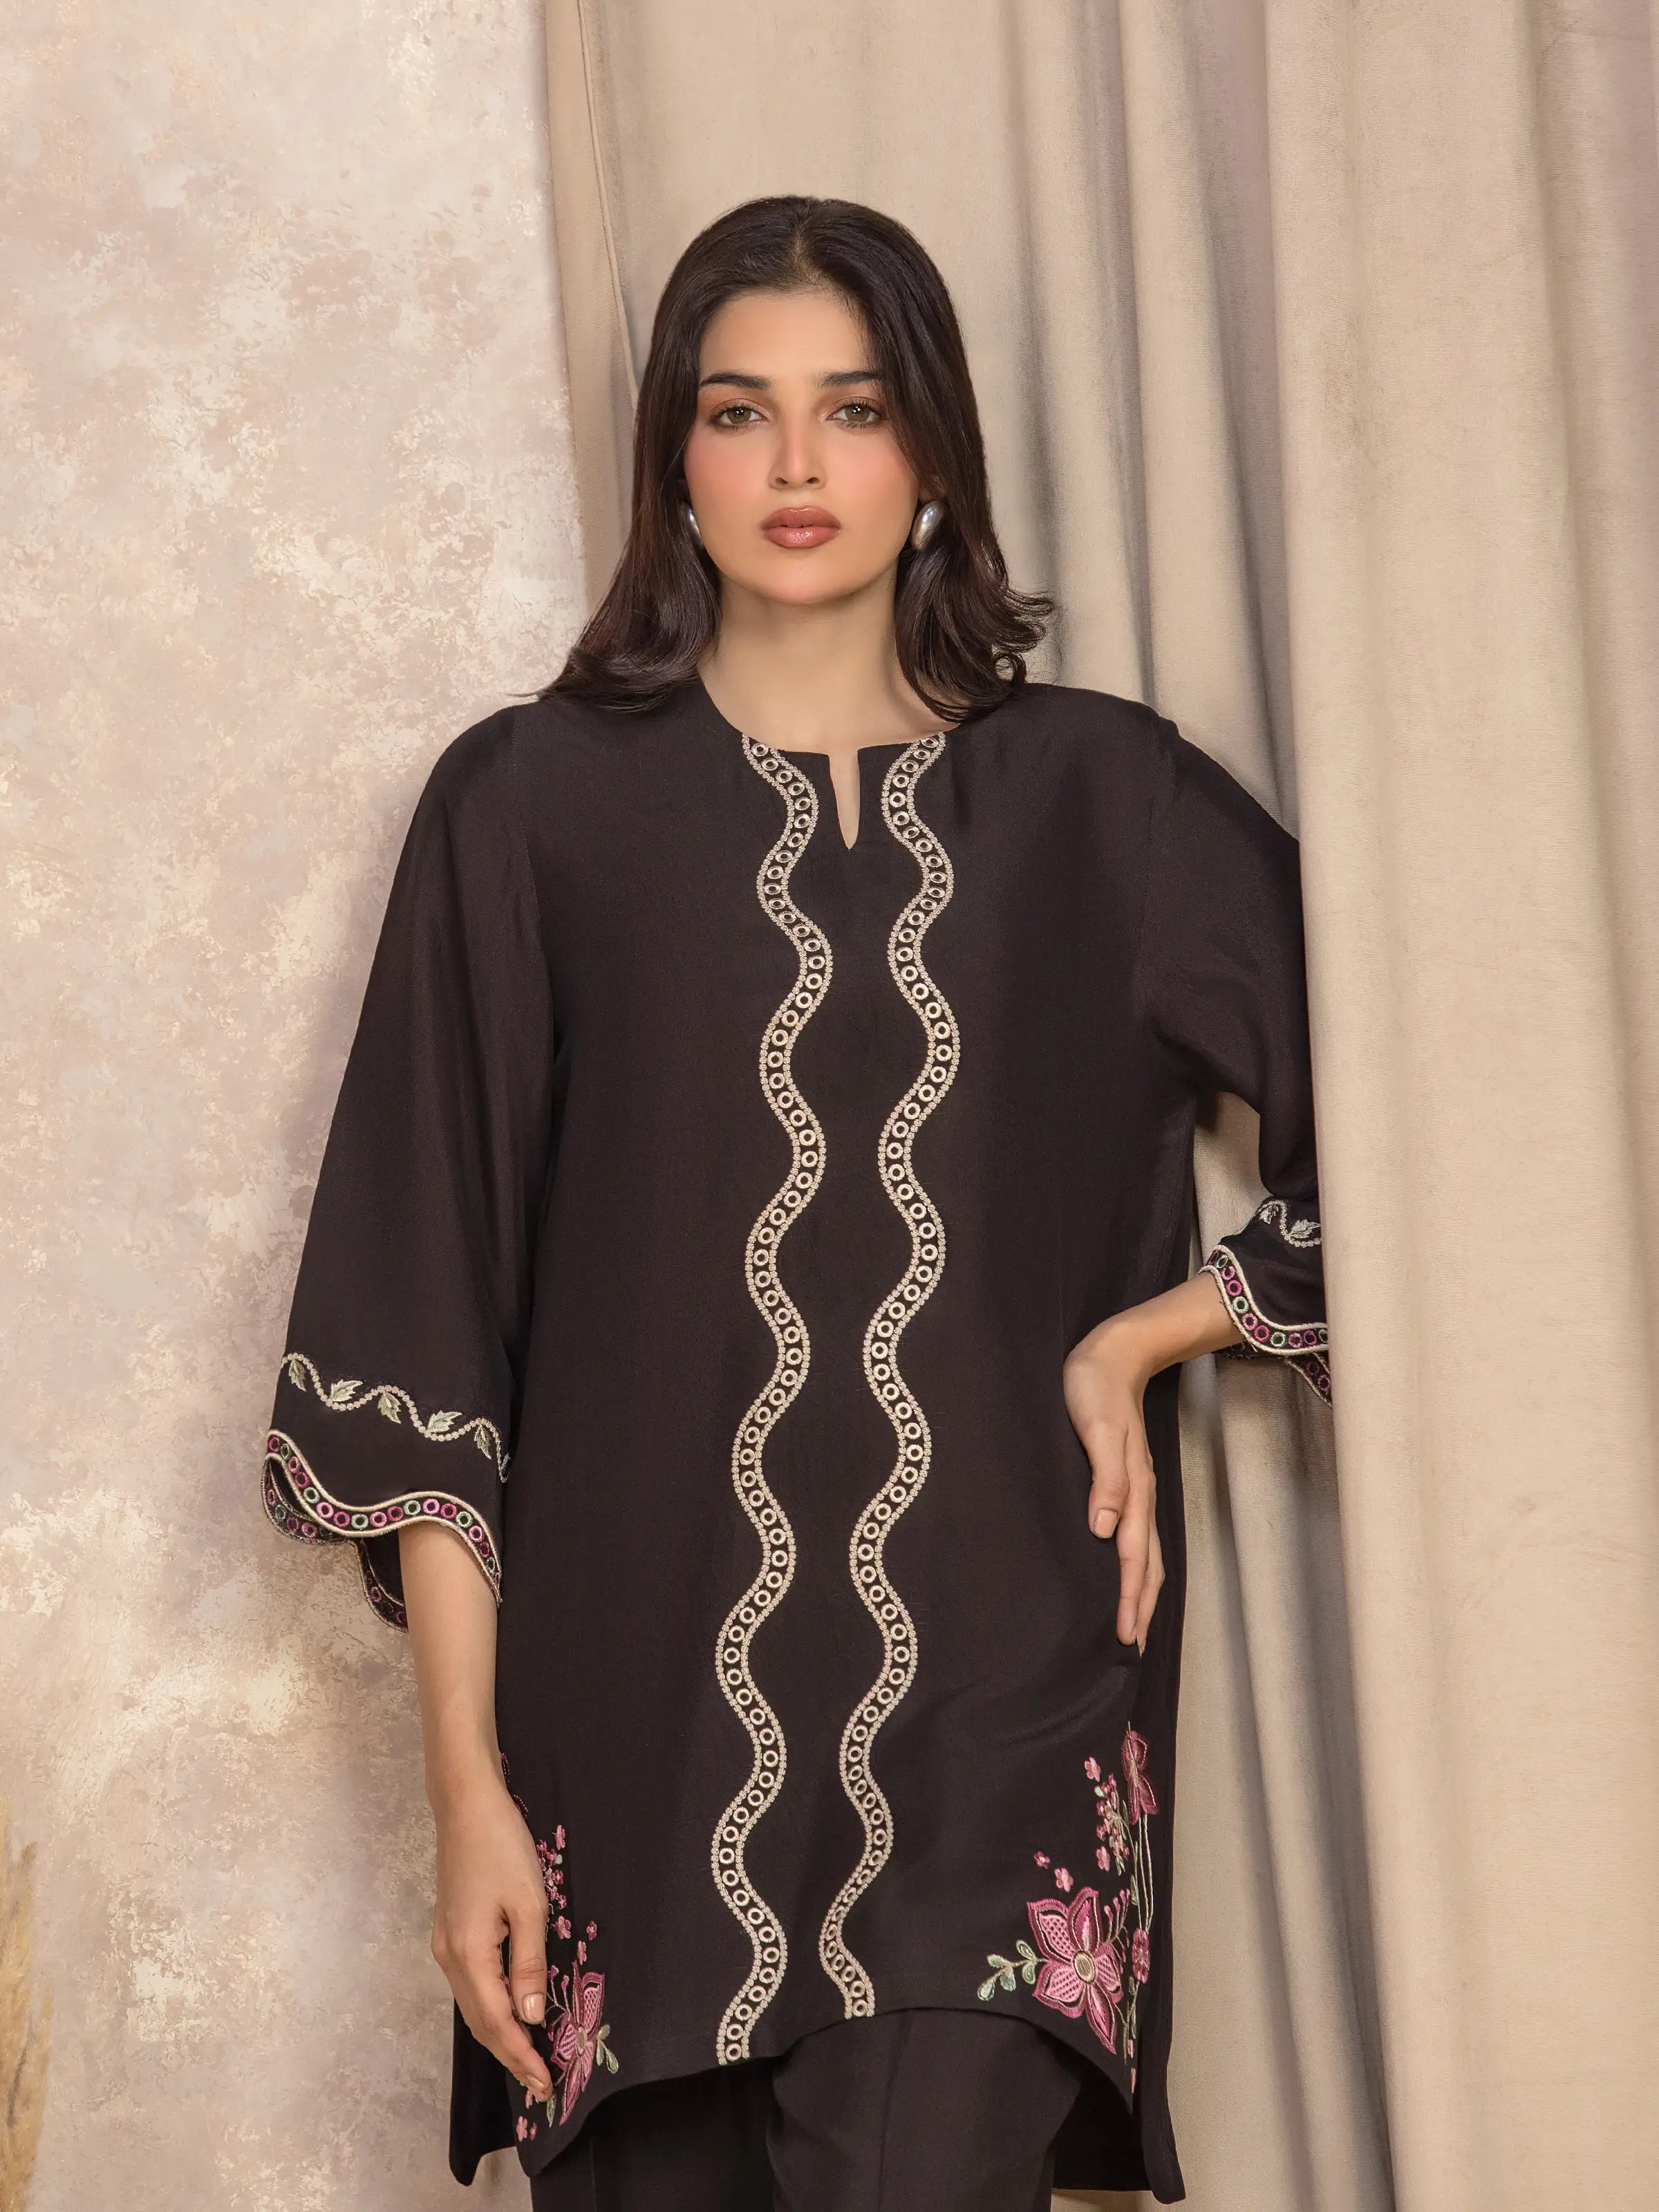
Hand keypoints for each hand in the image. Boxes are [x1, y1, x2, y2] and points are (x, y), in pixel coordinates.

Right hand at [429, 1768, 554, 2102]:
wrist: (466, 1806)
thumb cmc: (502, 1847)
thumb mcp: (528, 1903)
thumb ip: (528, 1963)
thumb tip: (531, 2017)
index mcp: (469, 1953)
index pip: (496, 2021)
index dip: (520, 2055)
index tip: (544, 2083)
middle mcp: (449, 1956)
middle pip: (479, 2021)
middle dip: (509, 2053)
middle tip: (540, 2082)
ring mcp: (445, 1944)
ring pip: (472, 2004)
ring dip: (499, 2033)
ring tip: (529, 2056)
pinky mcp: (449, 1932)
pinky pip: (469, 1984)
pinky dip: (489, 2007)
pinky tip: (510, 2011)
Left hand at [1062, 1323, 1165, 1650]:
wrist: (1112, 1351)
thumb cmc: (1096, 1387)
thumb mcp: (1098, 1428)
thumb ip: (1106, 1477)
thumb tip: (1102, 1529)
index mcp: (1132, 1487)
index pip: (1133, 1555)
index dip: (1131, 1596)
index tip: (1126, 1636)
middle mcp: (1138, 1493)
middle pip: (1147, 1561)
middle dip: (1142, 1604)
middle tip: (1132, 1646)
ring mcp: (1134, 1486)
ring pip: (1144, 1549)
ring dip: (1141, 1587)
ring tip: (1134, 1621)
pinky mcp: (1123, 1477)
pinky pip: (1134, 1531)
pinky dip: (1134, 1560)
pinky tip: (1123, 1568)